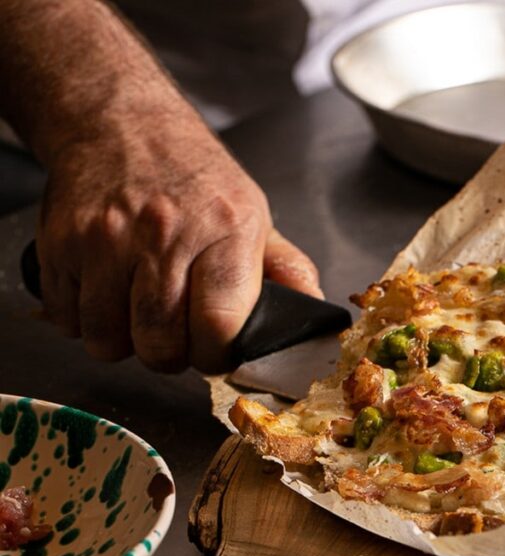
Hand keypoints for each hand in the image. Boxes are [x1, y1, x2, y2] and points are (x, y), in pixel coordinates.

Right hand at [36, 116, 321, 372]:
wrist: (121, 123)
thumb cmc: (194, 176)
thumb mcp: (255, 214)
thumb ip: (287, 271)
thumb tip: (316, 314)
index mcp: (225, 231)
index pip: (218, 326)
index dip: (217, 356)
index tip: (216, 352)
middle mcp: (165, 234)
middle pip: (160, 344)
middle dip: (171, 356)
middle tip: (177, 336)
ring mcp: (107, 240)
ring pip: (108, 340)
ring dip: (125, 342)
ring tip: (140, 314)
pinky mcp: (61, 243)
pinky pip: (67, 319)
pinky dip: (84, 321)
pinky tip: (107, 294)